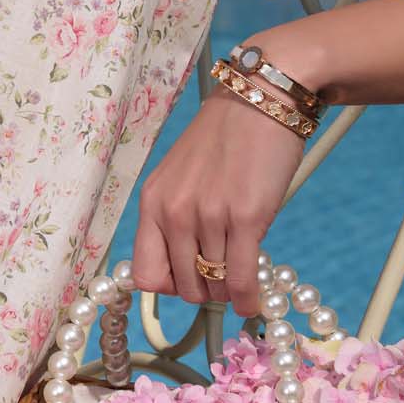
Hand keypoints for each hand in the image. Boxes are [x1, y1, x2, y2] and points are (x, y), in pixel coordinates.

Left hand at [128, 84, 306, 316]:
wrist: (259, 101)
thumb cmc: (223, 141)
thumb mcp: (180, 177)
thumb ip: (174, 219)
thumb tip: (185, 270)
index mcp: (152, 201)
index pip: (144, 275)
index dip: (168, 287)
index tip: (187, 280)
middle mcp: (174, 211)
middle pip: (183, 286)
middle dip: (204, 290)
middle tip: (221, 278)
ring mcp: (208, 215)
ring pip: (214, 285)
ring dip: (229, 291)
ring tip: (240, 278)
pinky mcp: (246, 217)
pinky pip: (240, 278)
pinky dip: (248, 298)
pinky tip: (254, 301)